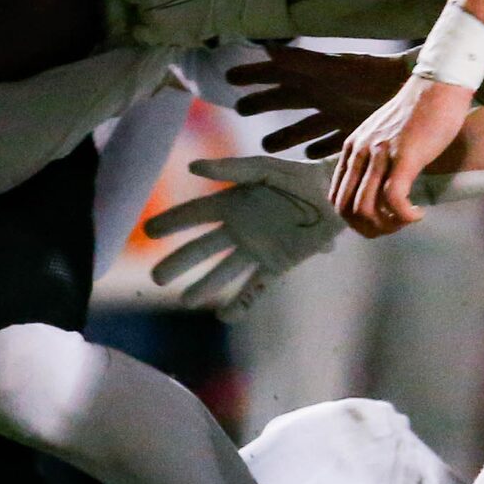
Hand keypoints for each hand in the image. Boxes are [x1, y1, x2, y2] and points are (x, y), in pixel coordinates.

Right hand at [141, 155, 345, 311]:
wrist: (336, 193)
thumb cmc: (300, 175)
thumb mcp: (266, 168)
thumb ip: (232, 168)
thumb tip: (192, 167)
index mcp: (232, 202)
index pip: (194, 215)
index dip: (171, 223)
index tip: (147, 231)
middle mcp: (239, 228)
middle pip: (202, 249)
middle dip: (179, 262)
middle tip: (157, 278)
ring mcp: (257, 249)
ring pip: (224, 271)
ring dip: (204, 286)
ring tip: (185, 300)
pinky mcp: (278, 264)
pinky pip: (256, 286)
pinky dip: (241, 302)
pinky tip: (226, 316)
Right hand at [226, 47, 409, 156]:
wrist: (412, 89)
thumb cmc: (371, 75)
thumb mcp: (332, 69)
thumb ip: (301, 61)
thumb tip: (266, 48)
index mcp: (314, 78)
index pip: (276, 75)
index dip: (253, 76)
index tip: (228, 77)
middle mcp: (323, 94)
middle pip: (285, 100)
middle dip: (263, 104)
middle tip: (240, 109)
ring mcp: (338, 113)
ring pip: (304, 126)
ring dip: (287, 134)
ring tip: (268, 146)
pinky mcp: (355, 131)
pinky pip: (331, 143)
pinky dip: (319, 149)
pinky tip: (311, 157)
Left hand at [330, 73, 472, 236]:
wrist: (440, 85)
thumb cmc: (420, 112)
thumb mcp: (384, 134)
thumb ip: (374, 157)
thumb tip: (378, 188)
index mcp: (352, 148)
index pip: (336, 198)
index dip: (355, 220)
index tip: (380, 220)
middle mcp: (361, 151)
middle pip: (346, 209)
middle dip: (368, 228)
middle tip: (393, 227)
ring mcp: (381, 154)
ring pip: (366, 208)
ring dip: (387, 226)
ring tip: (406, 220)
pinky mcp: (404, 156)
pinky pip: (394, 199)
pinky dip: (404, 217)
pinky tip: (418, 214)